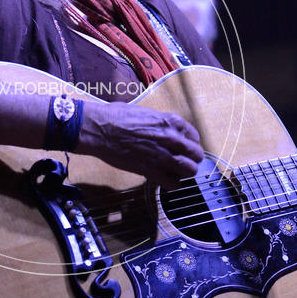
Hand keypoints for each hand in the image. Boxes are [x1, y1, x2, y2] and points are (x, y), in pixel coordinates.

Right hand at [79, 102, 202, 189]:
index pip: (194, 136)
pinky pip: (173, 184)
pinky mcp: (152, 171)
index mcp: (171, 121)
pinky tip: (163, 180)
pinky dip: (171, 184)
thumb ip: (160, 123)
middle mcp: (172, 138)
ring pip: (190, 170)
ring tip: (174, 172)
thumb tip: (163, 130)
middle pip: (196, 155)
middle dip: (190, 159)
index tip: (182, 148)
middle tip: (180, 162)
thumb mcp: (145, 113)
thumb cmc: (116, 117)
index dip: (189, 144)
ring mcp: (163, 156)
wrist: (100, 129)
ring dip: (183, 173)